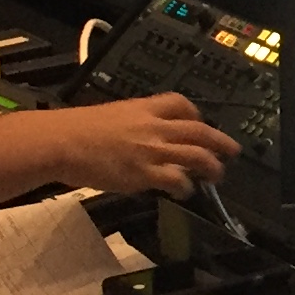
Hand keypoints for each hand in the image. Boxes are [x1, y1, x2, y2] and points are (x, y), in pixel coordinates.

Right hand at [40, 93, 237, 196]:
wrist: (61, 142)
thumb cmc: (76, 130)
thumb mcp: (110, 116)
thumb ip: (130, 125)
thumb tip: (137, 137)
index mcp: (143, 107)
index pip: (180, 103)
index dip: (196, 114)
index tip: (201, 121)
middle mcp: (154, 126)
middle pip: (198, 130)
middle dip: (220, 140)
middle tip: (232, 150)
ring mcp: (151, 150)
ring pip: (196, 155)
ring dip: (211, 166)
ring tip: (217, 175)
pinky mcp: (144, 173)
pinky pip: (176, 179)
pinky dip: (185, 186)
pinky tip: (185, 192)